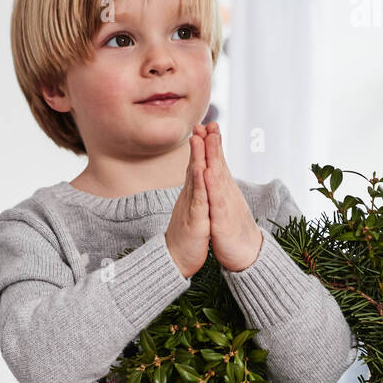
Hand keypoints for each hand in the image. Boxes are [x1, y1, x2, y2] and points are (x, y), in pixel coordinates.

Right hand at [164, 131, 209, 278]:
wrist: (176, 261)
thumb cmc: (186, 238)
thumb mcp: (192, 211)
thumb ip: (194, 195)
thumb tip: (196, 181)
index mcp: (193, 195)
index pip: (197, 166)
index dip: (202, 147)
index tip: (206, 128)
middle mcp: (190, 196)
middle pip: (194, 165)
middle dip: (199, 144)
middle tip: (202, 122)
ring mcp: (191, 206)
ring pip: (195, 178)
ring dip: (197, 157)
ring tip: (198, 138)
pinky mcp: (195, 219)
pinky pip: (198, 198)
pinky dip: (199, 183)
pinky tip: (201, 169)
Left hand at [199, 121, 263, 271]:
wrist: (245, 255)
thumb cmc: (232, 231)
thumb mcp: (223, 205)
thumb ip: (219, 189)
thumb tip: (215, 174)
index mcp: (224, 191)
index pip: (217, 163)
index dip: (212, 144)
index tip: (206, 125)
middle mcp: (227, 194)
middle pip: (219, 164)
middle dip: (213, 143)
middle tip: (209, 122)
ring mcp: (226, 205)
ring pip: (219, 177)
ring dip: (213, 156)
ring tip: (209, 138)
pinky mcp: (223, 220)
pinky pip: (217, 201)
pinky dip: (213, 186)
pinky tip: (208, 173)